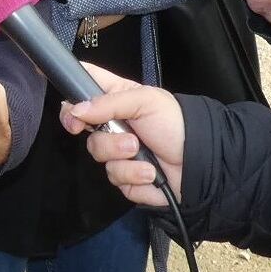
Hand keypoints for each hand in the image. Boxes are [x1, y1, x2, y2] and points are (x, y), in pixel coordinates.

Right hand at [60, 63, 183, 207]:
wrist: (201, 162)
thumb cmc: (176, 123)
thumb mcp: (145, 101)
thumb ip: (109, 102)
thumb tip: (76, 110)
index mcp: (115, 99)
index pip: (82, 90)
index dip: (69, 98)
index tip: (71, 113)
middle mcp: (113, 125)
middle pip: (84, 130)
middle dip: (107, 139)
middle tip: (127, 138)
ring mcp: (118, 153)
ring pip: (99, 158)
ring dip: (126, 161)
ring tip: (147, 157)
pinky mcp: (126, 179)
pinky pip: (117, 181)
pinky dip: (136, 179)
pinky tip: (152, 174)